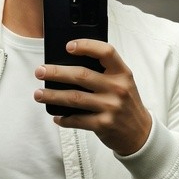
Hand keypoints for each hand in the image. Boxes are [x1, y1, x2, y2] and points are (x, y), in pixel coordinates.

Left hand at [34, 38, 152, 156]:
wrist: (140, 133)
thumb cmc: (126, 104)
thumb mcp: (123, 84)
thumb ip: (105, 73)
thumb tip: (69, 65)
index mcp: (122, 73)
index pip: (106, 52)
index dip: (86, 46)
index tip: (68, 46)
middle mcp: (117, 88)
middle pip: (81, 75)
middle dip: (56, 72)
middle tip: (40, 71)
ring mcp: (111, 107)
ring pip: (74, 98)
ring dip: (52, 95)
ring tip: (38, 94)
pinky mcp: (103, 124)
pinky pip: (77, 120)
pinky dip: (64, 119)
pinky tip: (56, 117)